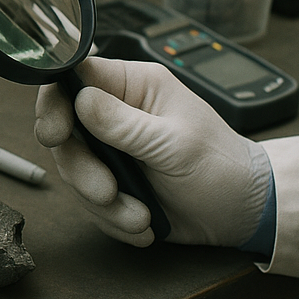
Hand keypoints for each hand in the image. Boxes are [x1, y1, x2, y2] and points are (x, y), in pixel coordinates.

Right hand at [35, 56, 271, 247]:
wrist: (243, 212)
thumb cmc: (222, 166)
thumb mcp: (175, 144)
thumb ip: (125, 124)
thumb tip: (80, 99)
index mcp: (135, 86)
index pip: (75, 76)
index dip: (55, 101)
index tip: (55, 133)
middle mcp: (117, 112)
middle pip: (66, 130)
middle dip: (82, 168)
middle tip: (106, 190)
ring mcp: (112, 149)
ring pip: (74, 169)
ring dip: (102, 202)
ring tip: (139, 216)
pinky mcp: (113, 181)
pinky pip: (89, 200)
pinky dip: (112, 218)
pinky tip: (143, 222)